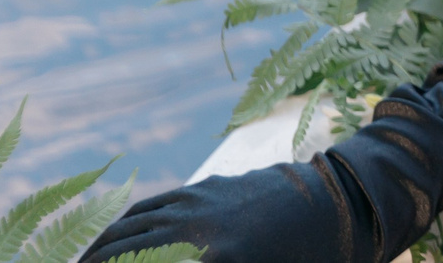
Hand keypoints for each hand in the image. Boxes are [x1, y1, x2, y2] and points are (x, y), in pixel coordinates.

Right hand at [80, 157, 378, 262]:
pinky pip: (151, 207)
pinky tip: (113, 243)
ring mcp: (199, 202)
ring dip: (100, 250)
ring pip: (130, 227)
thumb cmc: (309, 258)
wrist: (342, 202)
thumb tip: (182, 262)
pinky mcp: (205, 187)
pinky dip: (123, 227)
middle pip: (123, 252)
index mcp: (217, 259)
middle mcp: (198, 228)